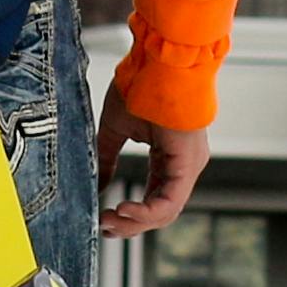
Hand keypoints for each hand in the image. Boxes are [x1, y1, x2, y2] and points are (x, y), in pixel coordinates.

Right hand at [91, 82, 206, 238]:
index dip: (129, 214)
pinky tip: (124, 210)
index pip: (153, 197)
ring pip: (166, 211)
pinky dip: (147, 212)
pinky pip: (170, 200)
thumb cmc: (142, 83)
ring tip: (110, 221)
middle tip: (103, 227)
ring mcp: (188, 165)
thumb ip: (106, 157)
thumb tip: (97, 185)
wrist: (160, 59)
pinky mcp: (188, 162)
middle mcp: (183, 165)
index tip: (103, 218)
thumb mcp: (116, 128)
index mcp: (169, 157)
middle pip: (160, 212)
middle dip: (130, 225)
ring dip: (136, 222)